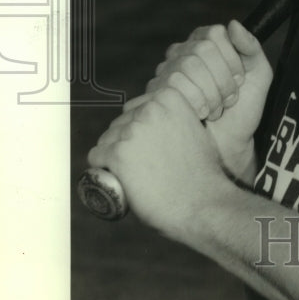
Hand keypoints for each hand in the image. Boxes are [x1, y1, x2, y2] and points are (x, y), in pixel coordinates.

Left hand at [87, 87, 232, 241]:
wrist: (202, 202)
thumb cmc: (202, 172)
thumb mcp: (195, 129)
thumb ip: (176, 118)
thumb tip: (160, 121)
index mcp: (169, 97)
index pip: (135, 108)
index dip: (137, 129)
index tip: (145, 146)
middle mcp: (149, 109)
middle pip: (119, 123)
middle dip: (124, 142)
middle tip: (139, 164)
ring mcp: (133, 131)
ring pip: (106, 140)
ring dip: (112, 155)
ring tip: (131, 174)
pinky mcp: (118, 154)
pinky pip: (96, 157)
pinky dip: (101, 168)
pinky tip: (114, 178)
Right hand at [144, 20, 272, 181]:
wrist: (228, 145)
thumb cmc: (243, 110)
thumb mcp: (259, 75)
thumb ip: (251, 47)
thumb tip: (233, 24)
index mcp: (207, 42)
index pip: (214, 33)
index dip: (231, 58)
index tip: (240, 80)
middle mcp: (183, 52)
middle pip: (201, 50)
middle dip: (223, 79)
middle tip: (229, 98)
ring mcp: (166, 71)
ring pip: (187, 67)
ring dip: (210, 94)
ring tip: (216, 109)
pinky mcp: (156, 93)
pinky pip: (173, 86)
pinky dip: (196, 103)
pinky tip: (201, 115)